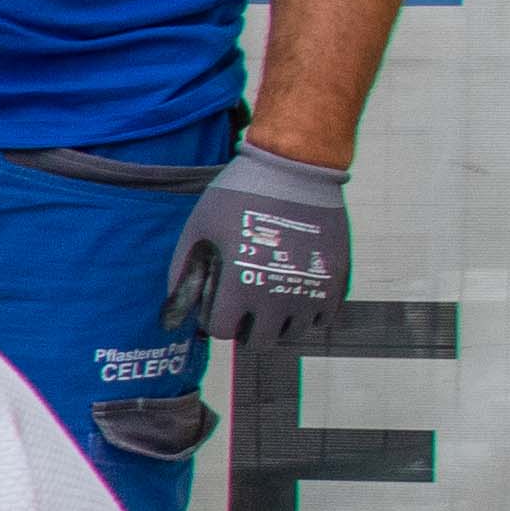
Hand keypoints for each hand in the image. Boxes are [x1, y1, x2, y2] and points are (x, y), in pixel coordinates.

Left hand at [162, 148, 347, 345]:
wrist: (296, 169)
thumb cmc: (241, 194)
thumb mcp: (200, 227)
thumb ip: (183, 270)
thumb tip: (174, 305)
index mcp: (238, 286)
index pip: (221, 331)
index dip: (215, 320)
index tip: (218, 305)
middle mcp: (276, 297)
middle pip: (258, 341)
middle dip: (246, 328)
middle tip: (244, 306)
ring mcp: (309, 291)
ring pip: (292, 333)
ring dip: (278, 322)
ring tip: (270, 296)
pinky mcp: (335, 280)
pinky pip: (322, 318)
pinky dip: (308, 312)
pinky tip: (295, 290)